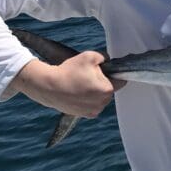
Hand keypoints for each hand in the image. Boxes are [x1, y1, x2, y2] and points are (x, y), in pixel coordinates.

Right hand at [9, 52, 124, 117]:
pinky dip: (87, 100)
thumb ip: (104, 57)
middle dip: (103, 83)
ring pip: (101, 98)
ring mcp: (94, 110)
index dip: (114, 73)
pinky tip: (78, 93)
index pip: (121, 81)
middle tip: (88, 76)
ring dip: (95, 92)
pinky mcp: (85, 115)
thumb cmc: (69, 71)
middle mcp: (103, 102)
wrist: (49, 86)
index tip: (105, 71)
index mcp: (107, 89)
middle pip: (109, 89)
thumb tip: (108, 61)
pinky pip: (92, 105)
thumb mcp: (90, 55)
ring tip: (80, 84)